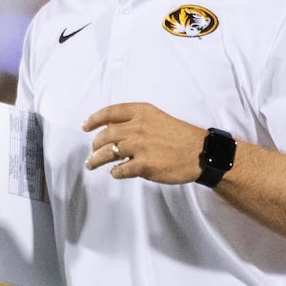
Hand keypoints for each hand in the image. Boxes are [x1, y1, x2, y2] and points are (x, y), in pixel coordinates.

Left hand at [83, 102, 207, 183]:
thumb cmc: (180, 136)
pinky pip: (120, 170)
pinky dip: (115, 172)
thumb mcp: (157, 118)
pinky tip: (116, 172)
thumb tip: (111, 128)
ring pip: (108, 153)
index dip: (94, 119)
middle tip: (92, 151)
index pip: (110, 112)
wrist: (200, 152)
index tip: (85, 126)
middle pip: (105, 135)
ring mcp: (140, 146)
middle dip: (95, 145)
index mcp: (142, 112)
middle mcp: (138, 127)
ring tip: (92, 164)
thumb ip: (135, 121)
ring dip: (96, 160)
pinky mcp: (144, 165)